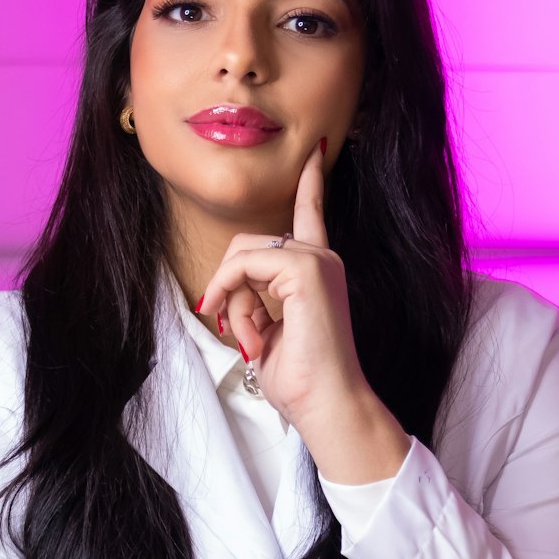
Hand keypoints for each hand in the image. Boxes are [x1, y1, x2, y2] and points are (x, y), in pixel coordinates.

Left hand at [197, 140, 371, 429]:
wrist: (329, 406)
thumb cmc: (302, 381)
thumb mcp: (268, 334)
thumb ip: (254, 303)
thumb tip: (229, 295)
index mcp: (318, 271)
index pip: (311, 214)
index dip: (311, 183)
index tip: (316, 152)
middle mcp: (322, 259)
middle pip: (247, 244)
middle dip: (229, 285)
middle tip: (235, 328)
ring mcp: (318, 261)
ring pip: (243, 253)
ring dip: (232, 297)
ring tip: (248, 337)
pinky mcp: (307, 270)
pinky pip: (245, 266)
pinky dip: (234, 296)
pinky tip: (249, 331)